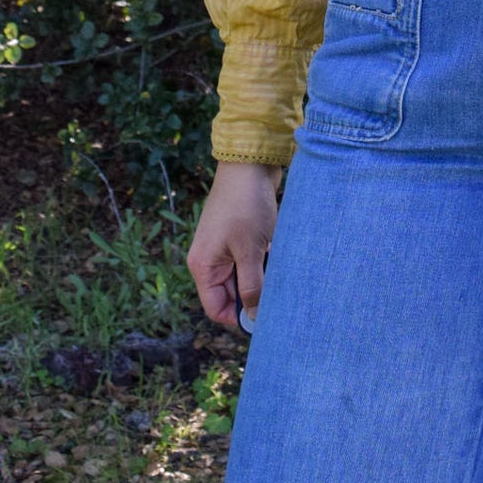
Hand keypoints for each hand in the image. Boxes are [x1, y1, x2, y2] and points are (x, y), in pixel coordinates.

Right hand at [187, 160, 281, 329]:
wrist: (250, 163)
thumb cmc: (246, 205)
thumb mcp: (250, 249)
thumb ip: (251, 285)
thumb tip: (254, 316)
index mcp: (203, 267)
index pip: (216, 308)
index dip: (238, 318)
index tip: (266, 318)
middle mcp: (209, 260)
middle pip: (231, 294)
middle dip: (253, 296)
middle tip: (279, 293)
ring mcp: (223, 248)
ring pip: (243, 277)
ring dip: (261, 277)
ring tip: (278, 269)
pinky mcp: (238, 237)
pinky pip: (250, 261)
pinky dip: (264, 261)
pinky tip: (278, 254)